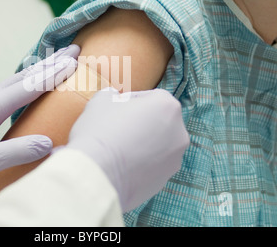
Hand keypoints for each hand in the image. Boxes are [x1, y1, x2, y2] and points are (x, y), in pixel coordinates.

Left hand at [0, 45, 79, 199]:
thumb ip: (16, 152)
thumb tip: (49, 143)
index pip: (30, 86)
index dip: (54, 74)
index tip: (75, 61)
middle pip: (27, 74)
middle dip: (52, 62)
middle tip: (75, 49)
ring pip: (20, 77)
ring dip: (42, 67)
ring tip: (61, 59)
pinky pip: (13, 85)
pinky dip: (30, 78)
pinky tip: (34, 79)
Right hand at [66, 87, 188, 211]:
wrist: (97, 175)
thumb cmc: (100, 131)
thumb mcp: (101, 100)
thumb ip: (111, 95)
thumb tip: (112, 97)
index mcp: (167, 105)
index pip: (147, 97)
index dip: (127, 102)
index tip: (113, 110)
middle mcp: (179, 132)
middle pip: (156, 122)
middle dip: (139, 123)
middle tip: (115, 129)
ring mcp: (174, 159)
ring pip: (156, 145)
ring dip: (141, 144)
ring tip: (117, 149)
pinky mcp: (165, 180)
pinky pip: (152, 166)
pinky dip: (139, 164)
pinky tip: (120, 165)